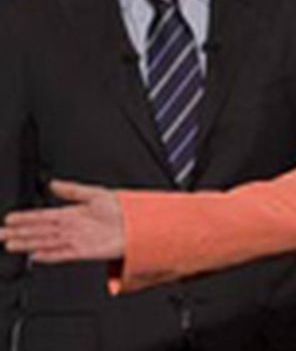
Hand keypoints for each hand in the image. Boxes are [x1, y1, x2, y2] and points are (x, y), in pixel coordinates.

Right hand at [0, 180, 124, 262]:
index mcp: (72, 213)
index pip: (43, 216)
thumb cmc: (122, 209)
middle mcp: (71, 227)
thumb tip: (53, 183)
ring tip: (10, 244)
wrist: (139, 224)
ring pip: (46, 242)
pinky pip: (62, 253)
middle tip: (1, 234)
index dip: (25, 218)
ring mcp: (76, 240)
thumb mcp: (96, 193)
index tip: (9, 219)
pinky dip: (49, 254)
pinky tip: (35, 255)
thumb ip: (72, 190)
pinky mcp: (84, 251)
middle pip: (40, 230)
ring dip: (28, 243)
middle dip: (19, 232)